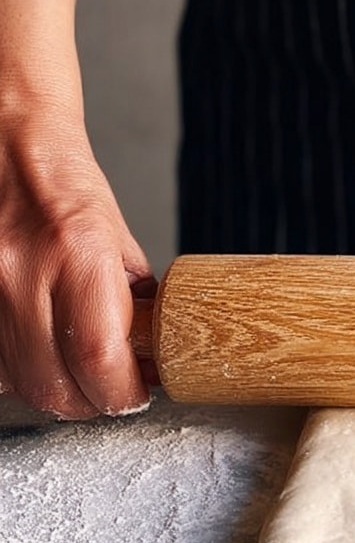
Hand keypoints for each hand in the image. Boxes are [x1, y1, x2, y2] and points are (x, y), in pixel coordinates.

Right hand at [0, 103, 153, 418]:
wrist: (4, 141)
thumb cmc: (62, 185)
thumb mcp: (118, 241)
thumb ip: (131, 303)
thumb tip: (151, 358)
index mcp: (77, 252)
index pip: (99, 358)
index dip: (121, 393)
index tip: (136, 393)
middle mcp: (20, 271)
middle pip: (53, 386)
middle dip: (90, 402)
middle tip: (109, 389)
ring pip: (17, 384)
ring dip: (51, 389)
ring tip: (72, 367)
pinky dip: (16, 371)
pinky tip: (36, 351)